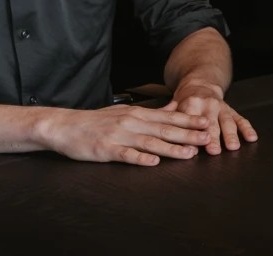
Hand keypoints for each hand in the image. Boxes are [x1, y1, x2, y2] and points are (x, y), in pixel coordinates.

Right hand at [36, 105, 215, 165]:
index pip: (167, 116)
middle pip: (164, 129)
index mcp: (136, 114)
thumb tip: (173, 109)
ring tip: (188, 153)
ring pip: (149, 142)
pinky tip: (153, 162)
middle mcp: (130, 122)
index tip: (207, 122)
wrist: (65, 126)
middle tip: (207, 138)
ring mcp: (118, 136)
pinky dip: (140, 158)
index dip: (189, 120)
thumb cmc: (97, 121)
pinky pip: (126, 155)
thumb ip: (149, 114)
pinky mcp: (106, 150)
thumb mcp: (124, 112)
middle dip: (188, 134)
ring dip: (171, 148)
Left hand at [163, 81, 258, 154]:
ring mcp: (222, 108)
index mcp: (191, 103)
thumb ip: (167, 117)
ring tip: (233, 147)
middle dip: (213, 137)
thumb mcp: (173, 105)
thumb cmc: (185, 101)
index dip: (192, 133)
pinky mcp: (232, 110)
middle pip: (211, 123)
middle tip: (213, 151)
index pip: (191, 119)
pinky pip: (241, 119)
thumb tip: (159, 130)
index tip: (192, 147)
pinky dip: (247, 129)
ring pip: (228, 122)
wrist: (201, 84)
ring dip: (231, 135)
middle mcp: (208, 104)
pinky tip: (252, 138)